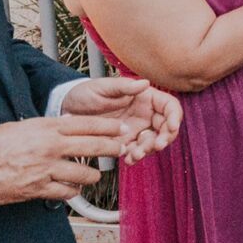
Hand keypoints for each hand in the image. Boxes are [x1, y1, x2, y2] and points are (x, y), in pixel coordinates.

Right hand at [0, 115, 131, 204]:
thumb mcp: (20, 127)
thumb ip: (46, 127)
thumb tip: (66, 125)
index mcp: (45, 128)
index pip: (86, 124)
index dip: (108, 127)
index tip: (120, 128)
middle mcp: (50, 147)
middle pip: (93, 147)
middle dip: (112, 148)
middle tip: (122, 149)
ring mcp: (46, 169)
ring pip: (85, 174)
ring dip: (92, 175)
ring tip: (93, 175)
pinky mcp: (38, 189)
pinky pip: (67, 192)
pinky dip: (73, 191)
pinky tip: (73, 189)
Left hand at [60, 77, 182, 162]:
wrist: (68, 109)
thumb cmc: (86, 93)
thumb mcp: (103, 87)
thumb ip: (124, 87)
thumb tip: (145, 83)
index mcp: (146, 98)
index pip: (170, 107)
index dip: (175, 117)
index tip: (172, 127)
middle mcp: (145, 114)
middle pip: (166, 127)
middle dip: (165, 138)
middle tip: (156, 146)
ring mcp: (137, 129)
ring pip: (153, 141)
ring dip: (149, 150)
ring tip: (135, 155)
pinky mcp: (126, 142)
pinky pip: (137, 151)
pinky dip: (135, 157)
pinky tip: (127, 159)